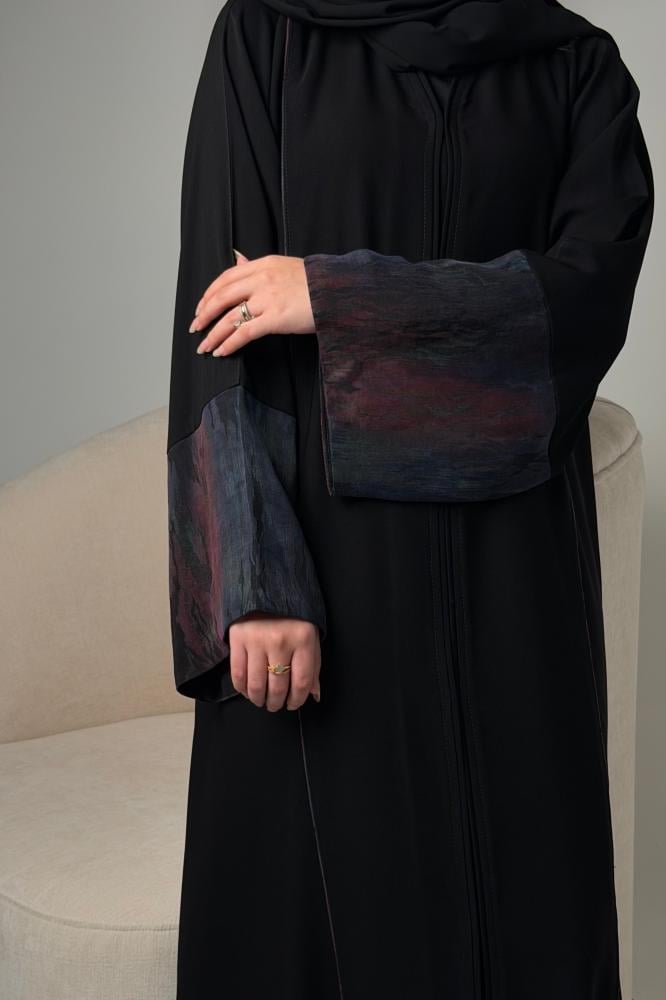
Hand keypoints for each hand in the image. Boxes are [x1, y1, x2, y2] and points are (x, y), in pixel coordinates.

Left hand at [189, 249, 315, 356]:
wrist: (339, 292)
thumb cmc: (316, 283)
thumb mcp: (285, 266)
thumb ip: (258, 266)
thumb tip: (237, 257)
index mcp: (263, 265)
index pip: (226, 277)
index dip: (209, 294)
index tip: (201, 307)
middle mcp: (262, 279)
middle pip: (222, 297)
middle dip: (204, 314)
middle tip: (195, 328)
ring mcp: (268, 299)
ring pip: (230, 318)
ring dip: (213, 334)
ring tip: (204, 347)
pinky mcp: (275, 318)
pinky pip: (244, 333)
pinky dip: (230, 343)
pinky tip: (222, 351)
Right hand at [228, 611, 321, 711]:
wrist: (265, 589)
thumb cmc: (292, 617)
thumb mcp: (310, 636)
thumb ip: (313, 666)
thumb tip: (314, 695)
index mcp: (303, 639)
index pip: (302, 682)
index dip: (297, 700)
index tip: (293, 704)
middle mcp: (280, 640)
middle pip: (278, 687)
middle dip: (277, 703)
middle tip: (275, 705)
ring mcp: (257, 640)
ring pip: (257, 685)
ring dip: (259, 700)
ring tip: (262, 701)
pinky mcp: (237, 639)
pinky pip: (238, 675)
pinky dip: (242, 689)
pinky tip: (247, 691)